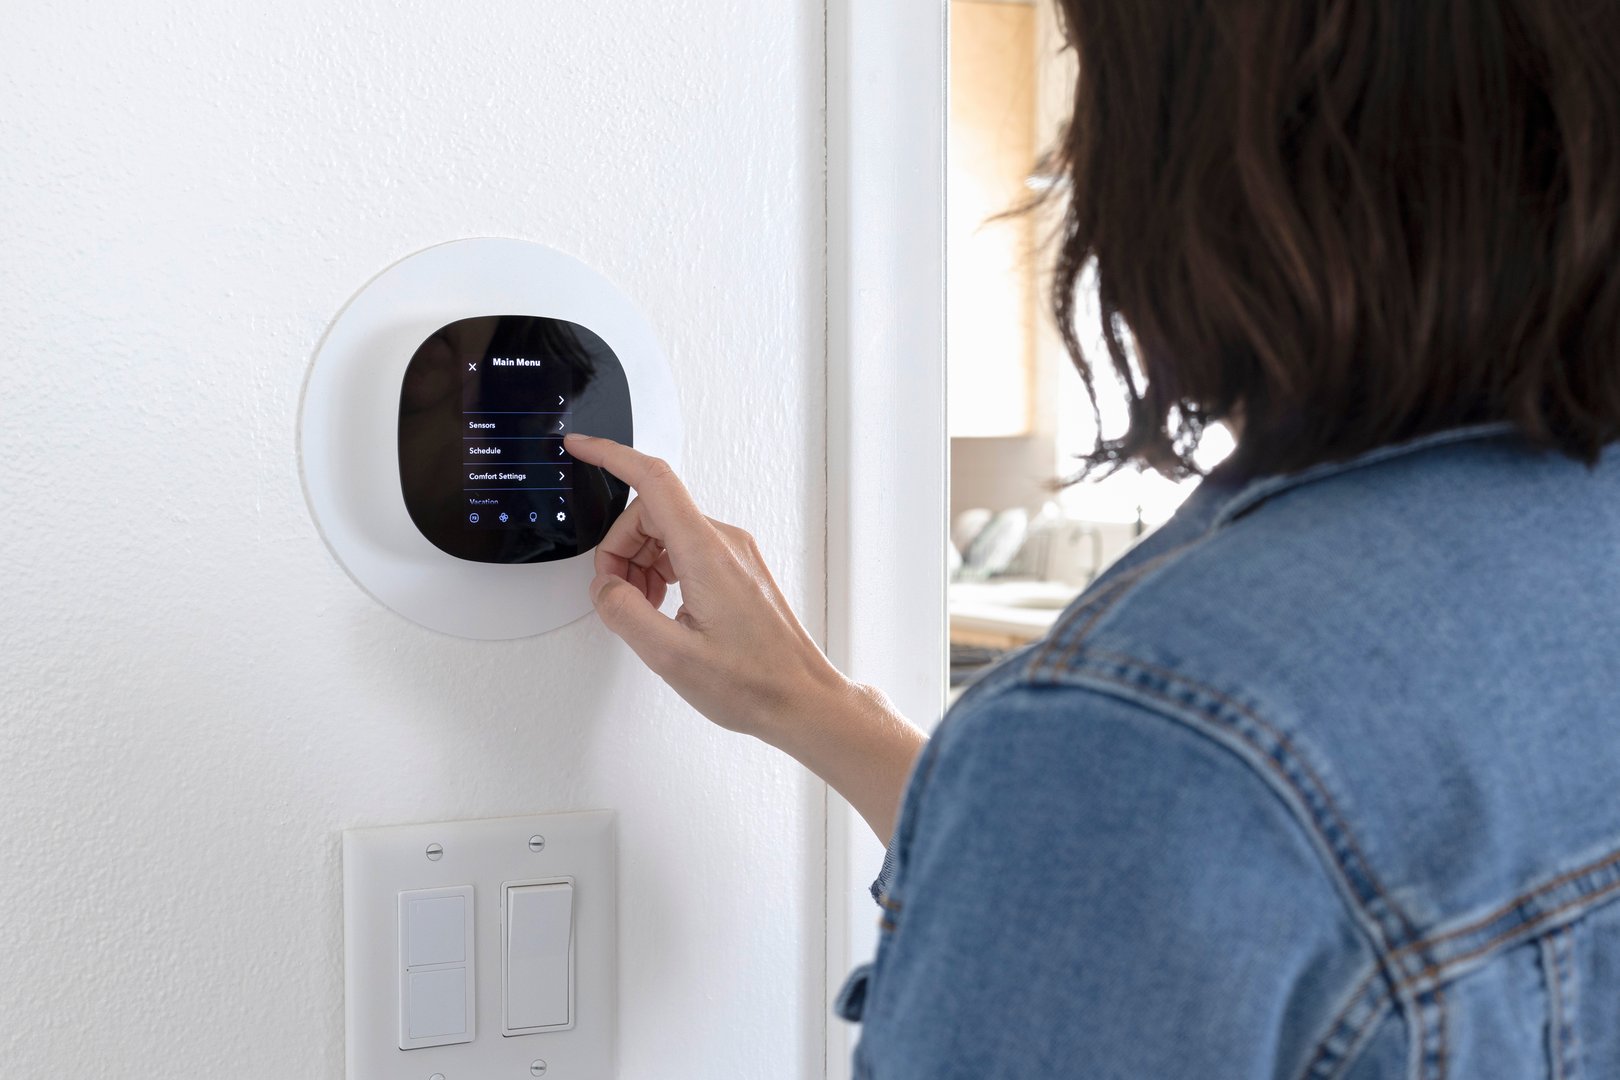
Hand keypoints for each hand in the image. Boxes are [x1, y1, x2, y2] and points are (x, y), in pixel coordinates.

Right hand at [564, 433, 925, 840]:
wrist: (803, 700)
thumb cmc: (752, 683)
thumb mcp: (670, 656)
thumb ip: (624, 612)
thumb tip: (605, 587)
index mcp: (706, 552)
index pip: (653, 479)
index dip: (610, 456)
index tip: (580, 448)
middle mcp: (724, 542)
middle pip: (651, 513)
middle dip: (620, 548)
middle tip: (616, 596)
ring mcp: (735, 554)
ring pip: (667, 534)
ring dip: (641, 564)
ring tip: (643, 611)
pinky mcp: (738, 570)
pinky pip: (687, 552)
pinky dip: (662, 572)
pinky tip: (663, 608)